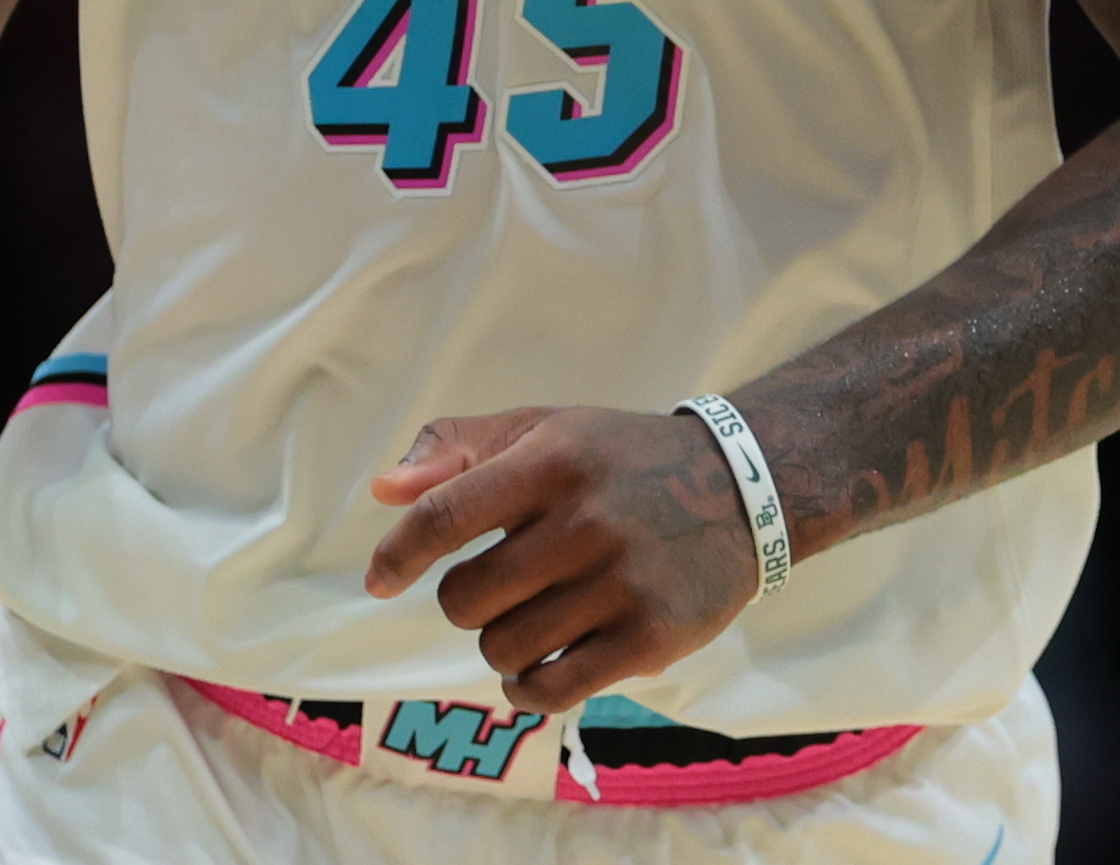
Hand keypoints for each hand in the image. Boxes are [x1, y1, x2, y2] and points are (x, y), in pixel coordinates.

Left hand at [362, 405, 761, 712]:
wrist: (740, 490)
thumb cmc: (615, 460)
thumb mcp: (540, 430)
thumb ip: (455, 450)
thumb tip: (384, 490)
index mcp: (549, 462)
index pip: (446, 515)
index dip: (399, 554)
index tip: (379, 580)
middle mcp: (585, 522)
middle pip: (467, 598)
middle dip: (465, 601)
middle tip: (499, 586)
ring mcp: (621, 584)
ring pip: (504, 647)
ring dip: (499, 643)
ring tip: (529, 619)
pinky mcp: (652, 638)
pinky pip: (553, 689)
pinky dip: (526, 689)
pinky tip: (532, 671)